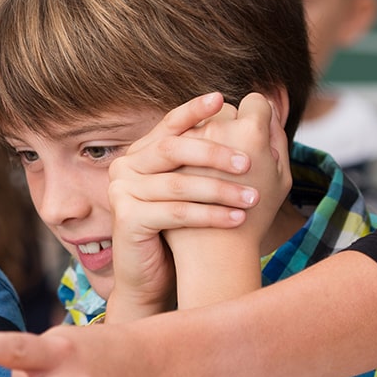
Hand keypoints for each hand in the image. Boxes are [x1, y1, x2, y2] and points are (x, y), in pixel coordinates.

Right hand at [104, 94, 289, 316]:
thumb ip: (206, 160)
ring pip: (178, 183)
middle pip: (171, 147)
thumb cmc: (182, 231)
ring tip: (253, 197)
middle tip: (248, 162)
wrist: (154, 278)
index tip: (220, 99)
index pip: (169, 124)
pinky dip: (210, 215)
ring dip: (220, 190)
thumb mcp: (194, 189)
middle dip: (214, 152)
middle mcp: (126, 166)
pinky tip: (237, 219)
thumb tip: (244, 124)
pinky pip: (176, 212)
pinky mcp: (127, 218)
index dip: (193, 110)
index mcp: (142, 154)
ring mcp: (123, 192)